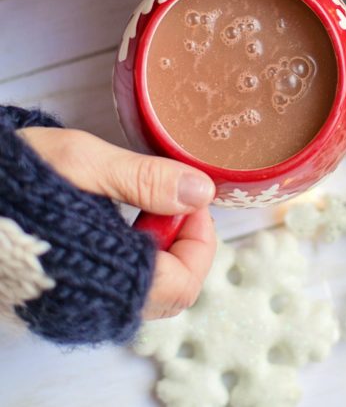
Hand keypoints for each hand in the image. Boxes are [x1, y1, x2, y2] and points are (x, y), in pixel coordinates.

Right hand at [17, 127, 216, 319]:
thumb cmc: (9, 178)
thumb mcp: (81, 162)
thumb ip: (145, 180)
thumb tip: (201, 192)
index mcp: (96, 274)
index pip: (181, 284)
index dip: (201, 241)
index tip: (194, 200)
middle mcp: (83, 305)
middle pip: (166, 293)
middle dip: (183, 244)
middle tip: (173, 199)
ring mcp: (65, 308)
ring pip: (140, 292)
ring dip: (158, 250)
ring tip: (143, 204)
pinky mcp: (50, 300)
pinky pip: (110, 289)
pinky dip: (129, 257)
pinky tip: (114, 221)